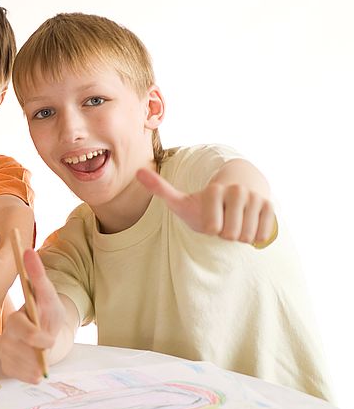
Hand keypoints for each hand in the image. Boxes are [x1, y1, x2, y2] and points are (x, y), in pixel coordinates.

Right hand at [0, 248, 66, 383]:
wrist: (48, 334)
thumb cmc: (47, 313)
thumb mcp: (48, 294)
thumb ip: (38, 276)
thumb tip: (28, 251)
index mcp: (15, 319)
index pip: (21, 328)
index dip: (36, 336)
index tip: (49, 340)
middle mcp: (6, 336)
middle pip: (16, 348)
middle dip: (33, 354)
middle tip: (46, 355)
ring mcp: (6, 352)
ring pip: (17, 363)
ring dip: (32, 366)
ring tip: (43, 364)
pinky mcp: (8, 365)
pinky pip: (17, 374)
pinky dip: (27, 376)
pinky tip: (36, 373)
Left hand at [137, 168, 275, 245]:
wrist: (233, 199)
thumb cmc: (203, 205)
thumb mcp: (181, 201)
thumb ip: (160, 189)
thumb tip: (137, 172)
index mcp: (216, 190)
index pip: (212, 227)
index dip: (209, 229)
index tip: (208, 219)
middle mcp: (237, 190)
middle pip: (230, 233)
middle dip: (224, 234)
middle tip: (222, 221)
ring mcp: (256, 197)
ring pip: (246, 235)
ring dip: (238, 236)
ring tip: (233, 222)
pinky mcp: (270, 206)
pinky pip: (261, 235)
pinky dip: (253, 236)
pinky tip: (247, 224)